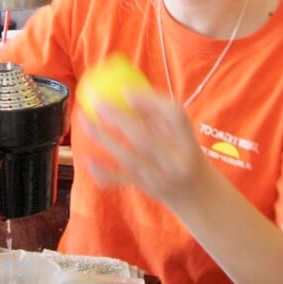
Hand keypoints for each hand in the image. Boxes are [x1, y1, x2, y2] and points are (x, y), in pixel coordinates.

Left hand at [78, 90, 209, 206]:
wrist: (198, 193)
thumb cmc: (183, 151)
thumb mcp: (180, 133)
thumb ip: (158, 115)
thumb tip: (125, 89)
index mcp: (189, 139)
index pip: (175, 116)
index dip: (150, 102)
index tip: (125, 91)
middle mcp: (177, 160)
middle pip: (144, 138)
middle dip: (117, 118)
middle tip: (95, 101)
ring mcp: (162, 178)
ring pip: (128, 157)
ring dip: (103, 138)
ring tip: (84, 120)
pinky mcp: (148, 189)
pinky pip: (122, 180)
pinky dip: (104, 171)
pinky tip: (88, 159)